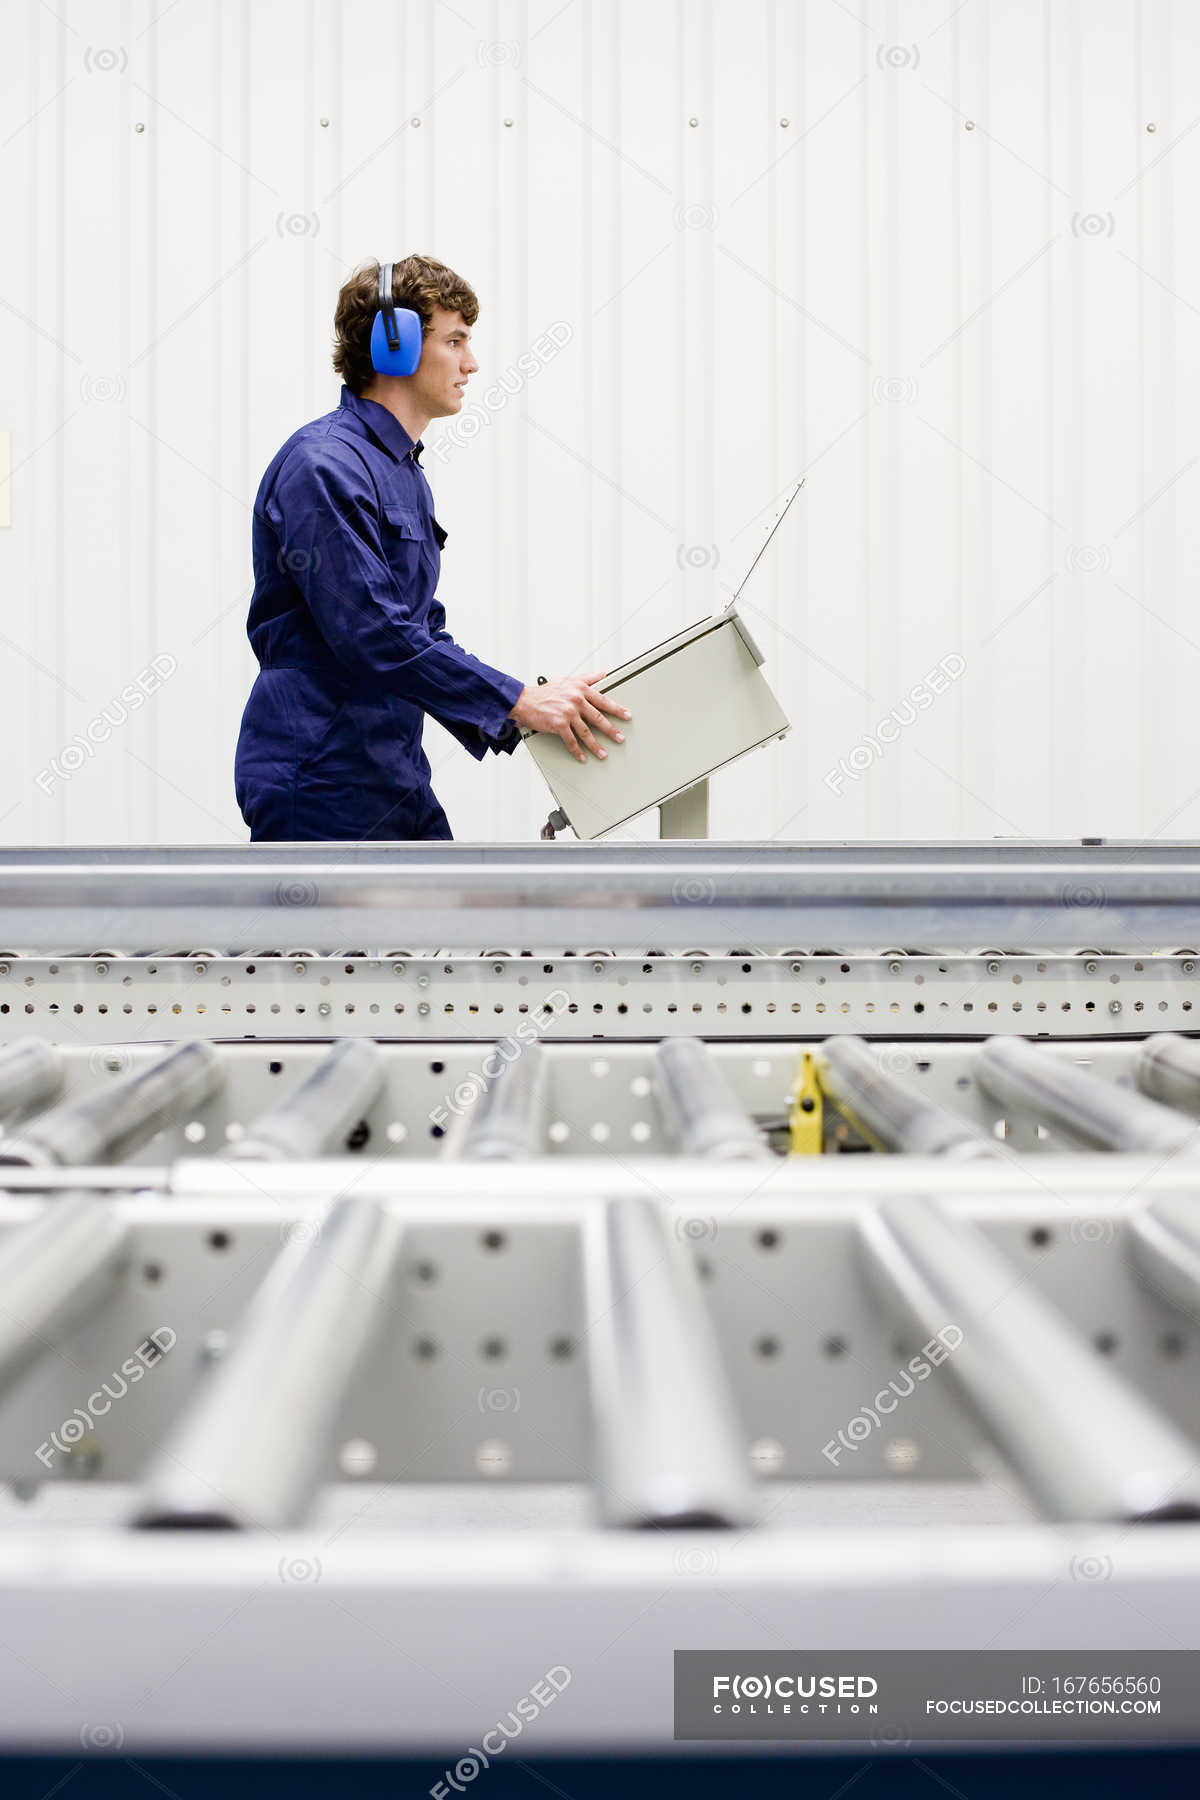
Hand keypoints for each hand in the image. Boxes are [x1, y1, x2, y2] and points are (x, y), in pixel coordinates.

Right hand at [508, 670, 631, 763]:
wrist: (525, 700)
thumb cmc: (546, 692)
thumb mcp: (568, 680)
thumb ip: (587, 678)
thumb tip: (603, 674)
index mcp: (580, 689)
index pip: (603, 700)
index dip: (617, 709)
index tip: (627, 715)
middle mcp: (576, 700)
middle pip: (598, 718)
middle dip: (611, 730)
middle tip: (620, 738)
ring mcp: (568, 713)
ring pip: (586, 732)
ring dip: (595, 745)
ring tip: (603, 753)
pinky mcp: (559, 724)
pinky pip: (571, 740)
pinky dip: (577, 750)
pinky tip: (583, 756)